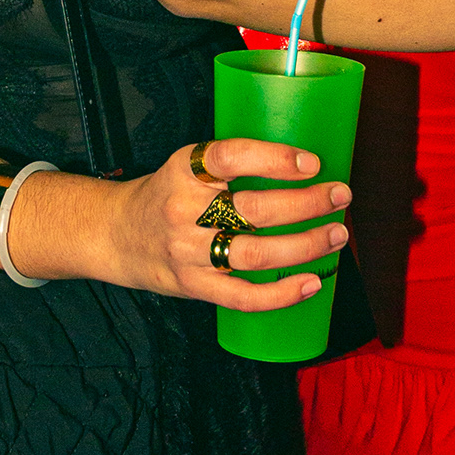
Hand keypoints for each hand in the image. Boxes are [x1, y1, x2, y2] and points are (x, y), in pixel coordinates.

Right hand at [102, 138, 352, 310]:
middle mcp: (184, 210)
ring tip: (336, 234)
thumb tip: (302, 167)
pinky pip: (243, 296)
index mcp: (184, 171)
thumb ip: (229, 167)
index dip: (274, 159)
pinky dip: (282, 293)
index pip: (230, 157)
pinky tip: (311, 282)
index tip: (311, 162)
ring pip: (256, 253)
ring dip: (305, 245)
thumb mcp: (186, 167)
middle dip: (308, 203)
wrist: (114, 235)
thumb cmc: (164, 196)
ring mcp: (188, 252)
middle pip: (255, 209)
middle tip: (341, 195)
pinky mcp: (194, 286)